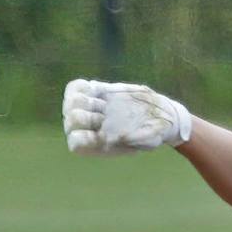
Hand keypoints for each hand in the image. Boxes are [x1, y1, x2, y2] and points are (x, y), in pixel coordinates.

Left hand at [63, 79, 192, 154]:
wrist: (161, 114)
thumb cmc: (156, 131)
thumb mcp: (151, 138)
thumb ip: (137, 139)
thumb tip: (120, 136)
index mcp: (100, 145)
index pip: (77, 143)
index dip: (84, 137)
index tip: (103, 132)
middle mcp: (92, 128)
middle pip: (71, 121)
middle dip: (86, 117)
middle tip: (105, 115)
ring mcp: (92, 109)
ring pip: (70, 103)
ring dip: (84, 102)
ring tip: (102, 104)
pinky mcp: (96, 92)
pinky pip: (76, 87)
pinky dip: (81, 87)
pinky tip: (94, 89)